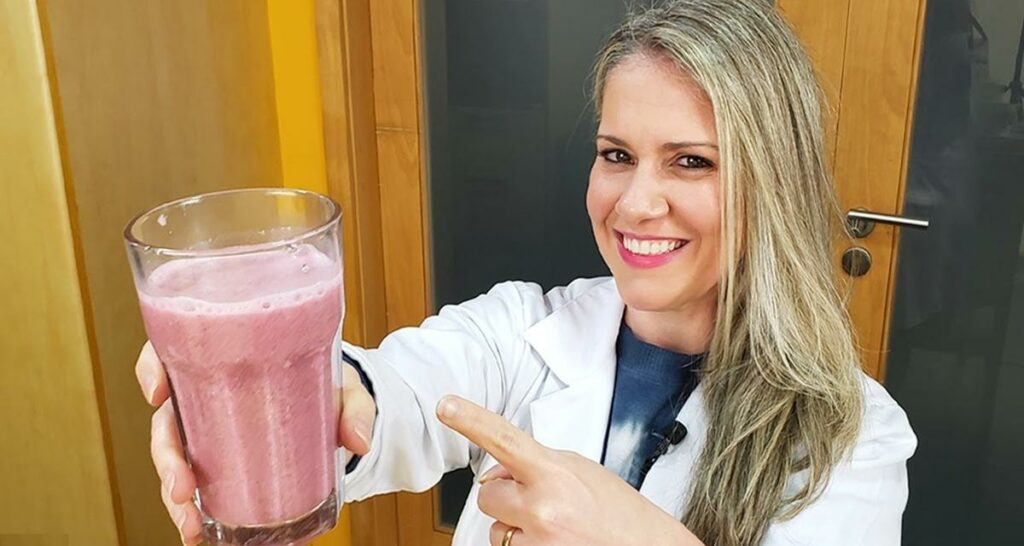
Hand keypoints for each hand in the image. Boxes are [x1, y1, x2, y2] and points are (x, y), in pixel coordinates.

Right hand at [135, 341, 375, 544]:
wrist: (333, 413)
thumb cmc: (327, 387)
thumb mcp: (345, 390)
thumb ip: (354, 407)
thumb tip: (359, 441)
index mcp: (229, 360)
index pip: (175, 349)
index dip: (152, 367)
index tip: (157, 394)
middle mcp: (207, 394)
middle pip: (167, 417)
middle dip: (165, 456)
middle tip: (181, 487)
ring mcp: (206, 430)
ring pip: (172, 457)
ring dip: (172, 493)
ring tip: (190, 525)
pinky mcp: (214, 461)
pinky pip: (191, 482)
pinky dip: (189, 511)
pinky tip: (196, 534)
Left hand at [435, 395, 702, 545]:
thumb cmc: (619, 513)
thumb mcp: (583, 471)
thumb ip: (538, 463)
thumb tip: (500, 471)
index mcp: (554, 474)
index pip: (503, 439)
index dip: (471, 420)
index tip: (446, 406)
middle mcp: (541, 508)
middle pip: (487, 494)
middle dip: (506, 496)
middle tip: (540, 501)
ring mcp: (536, 543)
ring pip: (496, 530)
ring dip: (517, 527)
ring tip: (555, 527)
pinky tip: (553, 542)